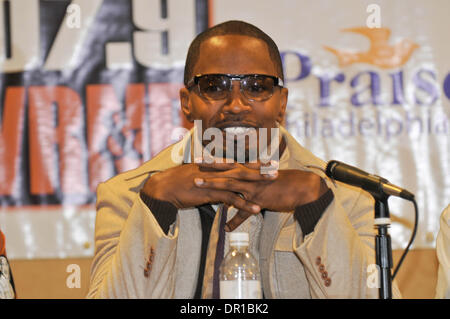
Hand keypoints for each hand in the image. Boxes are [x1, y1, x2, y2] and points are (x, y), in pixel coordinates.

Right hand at [141, 162, 276, 215]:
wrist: (163, 187)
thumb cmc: (178, 182)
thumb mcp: (196, 177)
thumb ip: (209, 178)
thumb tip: (218, 182)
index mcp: (214, 166)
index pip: (238, 162)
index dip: (253, 162)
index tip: (267, 160)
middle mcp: (217, 171)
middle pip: (243, 169)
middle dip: (260, 169)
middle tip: (277, 169)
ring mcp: (214, 181)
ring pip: (240, 182)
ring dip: (258, 184)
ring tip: (272, 185)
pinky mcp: (211, 193)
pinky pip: (231, 199)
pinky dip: (245, 204)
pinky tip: (257, 209)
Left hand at [193, 163, 328, 230]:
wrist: (301, 187)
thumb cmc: (283, 181)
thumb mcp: (265, 175)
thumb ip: (252, 174)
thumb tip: (241, 175)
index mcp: (250, 170)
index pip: (230, 162)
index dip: (215, 159)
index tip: (200, 156)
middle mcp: (249, 176)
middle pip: (225, 170)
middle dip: (208, 167)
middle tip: (193, 163)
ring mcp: (253, 187)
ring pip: (229, 185)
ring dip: (212, 184)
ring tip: (197, 185)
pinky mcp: (259, 200)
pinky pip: (245, 213)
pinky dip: (235, 221)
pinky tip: (225, 229)